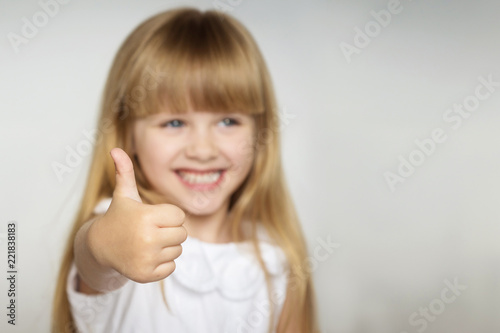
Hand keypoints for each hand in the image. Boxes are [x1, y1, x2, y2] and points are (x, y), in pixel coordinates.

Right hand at [87, 148, 186, 283]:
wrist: (100, 248)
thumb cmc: (119, 217)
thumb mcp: (124, 195)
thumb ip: (124, 172)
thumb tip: (115, 149)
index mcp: (146, 217)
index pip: (180, 216)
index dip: (168, 216)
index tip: (152, 217)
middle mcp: (147, 239)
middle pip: (182, 234)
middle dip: (170, 231)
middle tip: (151, 230)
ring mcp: (147, 259)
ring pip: (178, 250)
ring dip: (167, 246)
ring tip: (147, 243)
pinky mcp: (147, 275)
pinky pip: (171, 267)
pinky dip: (162, 262)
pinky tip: (146, 256)